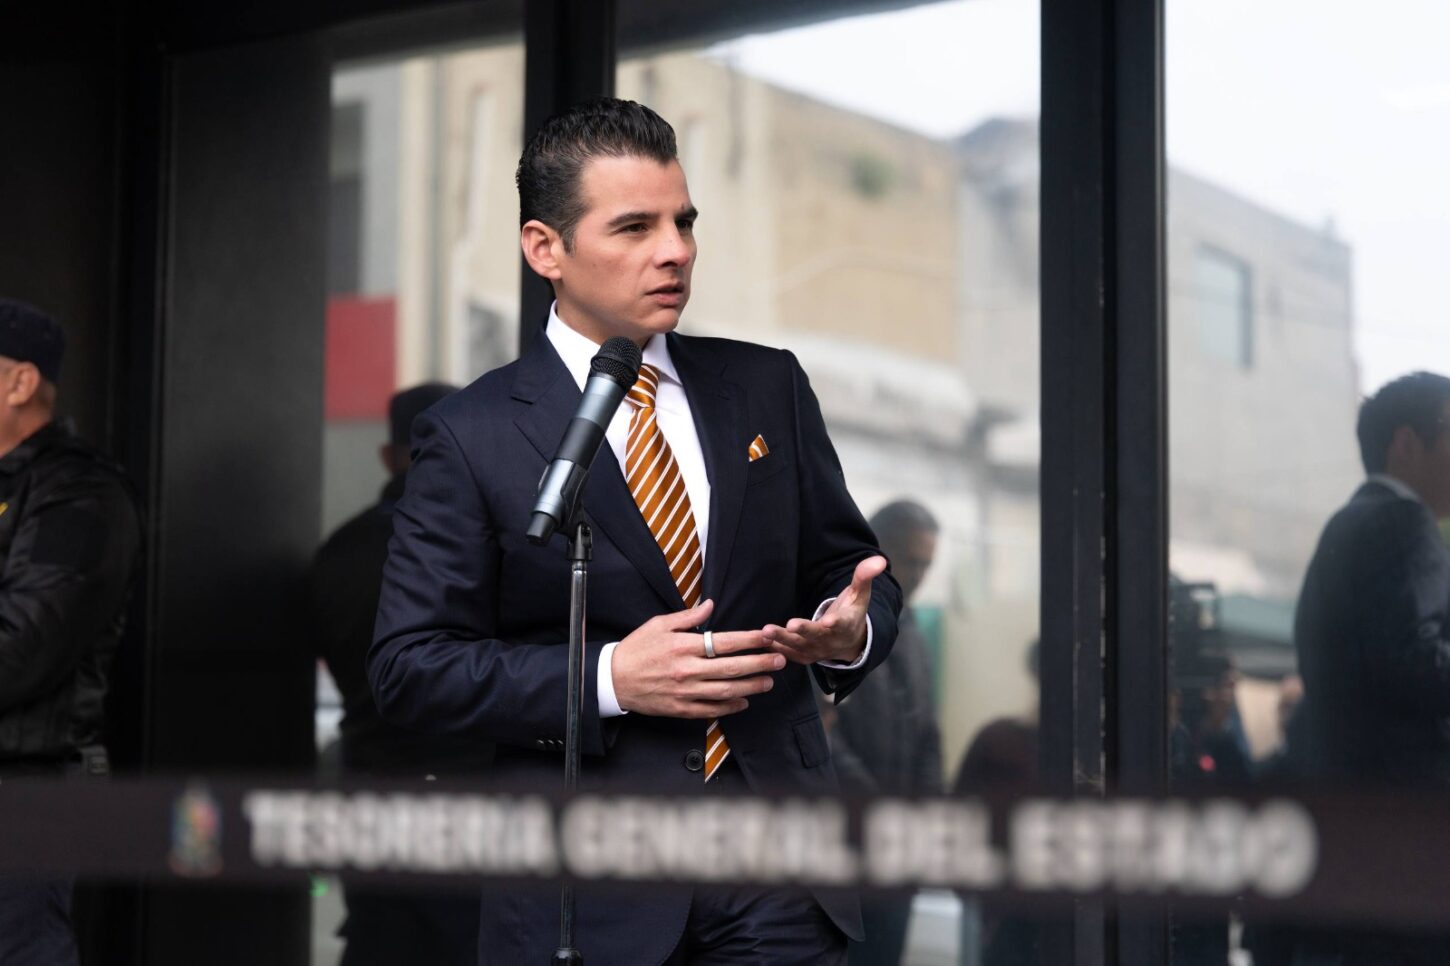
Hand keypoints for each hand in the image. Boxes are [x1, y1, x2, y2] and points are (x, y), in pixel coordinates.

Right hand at [611, 599, 785, 717]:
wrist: (613, 679)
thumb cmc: (636, 649)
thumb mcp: (658, 624)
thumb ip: (687, 617)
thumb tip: (710, 605)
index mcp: (683, 646)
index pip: (724, 642)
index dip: (749, 639)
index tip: (767, 636)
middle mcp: (687, 670)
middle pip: (731, 668)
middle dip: (759, 664)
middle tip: (779, 660)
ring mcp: (685, 692)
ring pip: (726, 691)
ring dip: (751, 686)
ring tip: (768, 681)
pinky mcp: (680, 709)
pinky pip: (711, 709)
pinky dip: (730, 707)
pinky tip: (744, 701)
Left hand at [762, 555, 886, 665]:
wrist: (850, 642)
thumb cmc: (852, 612)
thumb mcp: (860, 594)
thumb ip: (864, 576)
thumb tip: (879, 559)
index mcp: (845, 625)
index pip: (841, 624)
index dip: (835, 623)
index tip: (828, 621)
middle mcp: (830, 640)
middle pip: (816, 636)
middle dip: (803, 631)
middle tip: (790, 625)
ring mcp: (816, 650)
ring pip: (798, 646)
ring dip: (782, 640)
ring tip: (766, 631)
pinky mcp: (804, 656)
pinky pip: (790, 654)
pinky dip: (776, 649)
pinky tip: (762, 640)